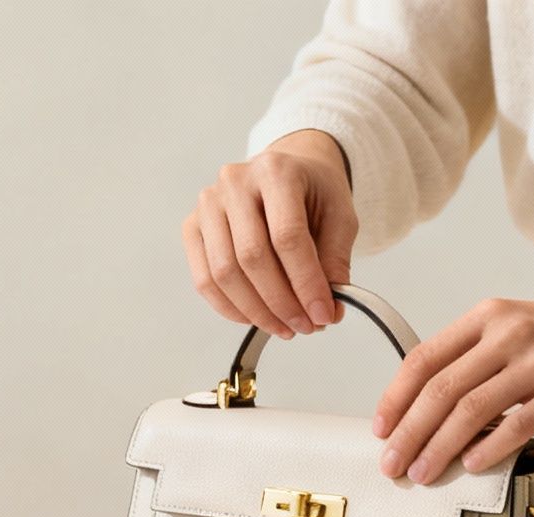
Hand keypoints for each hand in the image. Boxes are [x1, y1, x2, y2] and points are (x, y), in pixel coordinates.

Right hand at [183, 129, 356, 339]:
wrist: (286, 172)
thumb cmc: (313, 193)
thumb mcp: (340, 217)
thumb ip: (335, 261)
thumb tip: (326, 312)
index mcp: (276, 171)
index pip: (288, 236)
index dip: (306, 283)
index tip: (323, 315)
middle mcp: (235, 182)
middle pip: (252, 257)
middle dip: (281, 303)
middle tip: (305, 327)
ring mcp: (208, 204)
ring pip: (224, 273)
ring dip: (256, 311)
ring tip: (284, 327)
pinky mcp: (193, 226)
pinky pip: (204, 279)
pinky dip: (230, 308)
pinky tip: (255, 318)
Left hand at [374, 285, 533, 482]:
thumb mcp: (520, 329)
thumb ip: (477, 358)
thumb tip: (432, 407)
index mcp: (489, 317)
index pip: (424, 358)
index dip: (395, 397)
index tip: (381, 427)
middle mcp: (509, 334)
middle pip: (440, 389)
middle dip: (408, 432)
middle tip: (393, 462)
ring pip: (470, 411)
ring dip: (439, 448)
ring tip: (423, 472)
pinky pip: (515, 425)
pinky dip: (487, 449)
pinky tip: (471, 465)